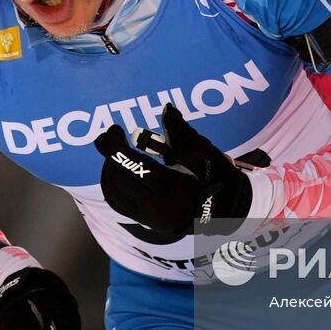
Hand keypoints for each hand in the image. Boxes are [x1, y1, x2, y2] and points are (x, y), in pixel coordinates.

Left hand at [94, 104, 251, 234]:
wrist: (222, 210)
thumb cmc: (213, 176)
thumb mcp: (200, 151)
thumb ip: (179, 130)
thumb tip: (167, 108)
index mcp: (170, 187)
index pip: (133, 166)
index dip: (115, 149)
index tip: (108, 132)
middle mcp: (155, 206)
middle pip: (119, 177)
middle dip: (111, 154)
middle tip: (114, 135)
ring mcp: (148, 216)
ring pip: (114, 191)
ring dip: (110, 167)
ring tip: (116, 151)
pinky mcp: (144, 220)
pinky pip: (117, 202)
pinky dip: (111, 183)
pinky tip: (115, 169)